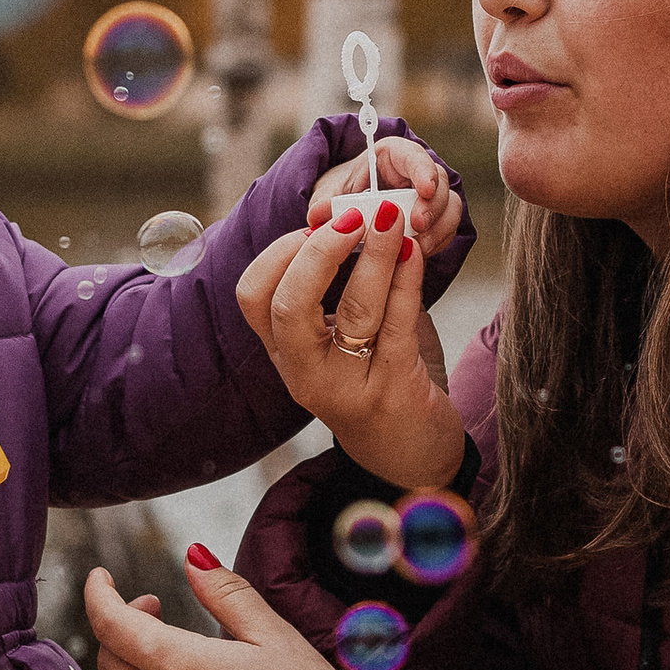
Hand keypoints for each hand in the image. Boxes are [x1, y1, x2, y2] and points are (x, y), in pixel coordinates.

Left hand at [86, 552, 371, 669]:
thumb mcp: (273, 635)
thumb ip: (227, 593)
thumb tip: (193, 556)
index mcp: (181, 667)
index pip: (109, 624)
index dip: (98, 593)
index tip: (102, 576)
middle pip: (108, 658)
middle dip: (119, 624)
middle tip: (156, 607)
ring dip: (130, 663)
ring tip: (172, 647)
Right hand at [236, 205, 466, 492]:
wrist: (410, 452)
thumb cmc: (377, 378)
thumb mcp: (343, 335)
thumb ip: (342, 285)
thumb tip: (359, 216)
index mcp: (285, 353)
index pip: (253, 296)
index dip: (279, 252)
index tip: (314, 223)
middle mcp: (305, 373)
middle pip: (288, 306)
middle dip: (319, 252)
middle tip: (352, 218)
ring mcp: (347, 386)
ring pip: (352, 311)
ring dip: (374, 255)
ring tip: (393, 219)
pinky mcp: (392, 390)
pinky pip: (397, 325)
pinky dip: (406, 280)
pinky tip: (415, 252)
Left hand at [305, 129, 462, 265]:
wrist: (346, 214)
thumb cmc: (339, 196)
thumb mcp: (327, 197)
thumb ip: (325, 204)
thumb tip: (318, 215)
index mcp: (391, 156)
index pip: (413, 155)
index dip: (423, 170)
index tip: (425, 190)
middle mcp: (415, 173)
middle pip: (439, 182)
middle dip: (433, 206)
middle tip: (418, 226)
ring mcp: (427, 198)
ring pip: (449, 206)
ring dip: (439, 228)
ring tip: (419, 246)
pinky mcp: (434, 222)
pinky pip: (447, 229)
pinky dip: (437, 242)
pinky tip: (420, 254)